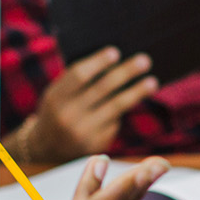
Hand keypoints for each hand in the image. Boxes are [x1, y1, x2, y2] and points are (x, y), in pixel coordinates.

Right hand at [11, 47, 159, 166]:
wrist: (47, 148)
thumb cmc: (58, 109)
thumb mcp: (58, 94)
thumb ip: (78, 80)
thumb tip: (114, 60)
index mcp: (56, 97)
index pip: (79, 76)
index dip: (98, 62)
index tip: (116, 52)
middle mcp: (68, 116)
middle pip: (102, 89)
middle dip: (125, 73)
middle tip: (144, 60)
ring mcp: (83, 133)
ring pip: (116, 107)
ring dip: (137, 92)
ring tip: (152, 82)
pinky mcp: (97, 144)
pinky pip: (115, 122)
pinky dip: (123, 110)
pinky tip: (131, 99)